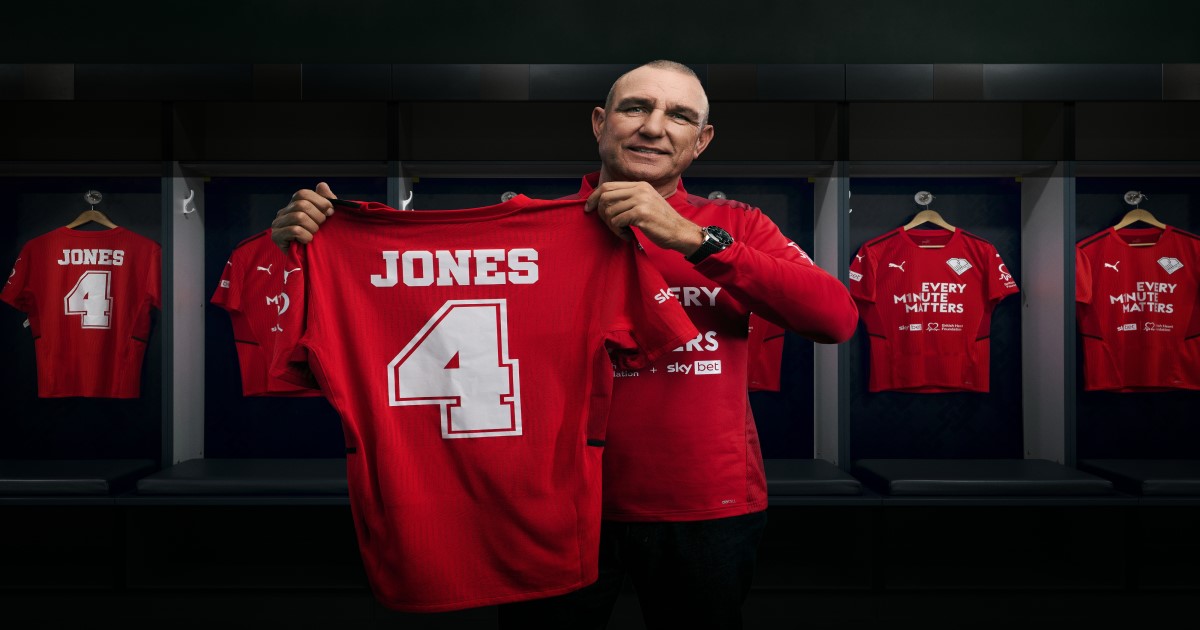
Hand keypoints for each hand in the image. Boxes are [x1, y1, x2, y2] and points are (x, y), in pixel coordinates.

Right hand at [271, 182, 335, 251]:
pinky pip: (295, 230)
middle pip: (302, 205)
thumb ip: (326, 201)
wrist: (314, 261)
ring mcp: (277, 224)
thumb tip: (322, 185)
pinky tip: (307, 242)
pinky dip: (306, 236)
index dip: (320, 202)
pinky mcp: (276, 237)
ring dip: (313, 228)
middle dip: (318, 217)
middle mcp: (283, 212)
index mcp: (294, 204)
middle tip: (321, 227)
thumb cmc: (321, 237)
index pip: (303, 194)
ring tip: (315, 235)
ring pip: (299, 217)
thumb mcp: (327, 217)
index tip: (331, 213)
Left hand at [584, 181, 703, 254]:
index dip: (594, 197)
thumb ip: (628, 199)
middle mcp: (640, 189)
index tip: (588, 208)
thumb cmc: (661, 222)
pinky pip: (617, 221)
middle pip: (605, 196)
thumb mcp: (646, 203)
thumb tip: (602, 201)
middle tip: (611, 226)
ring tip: (623, 232)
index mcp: (639, 185)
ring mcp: (641, 200)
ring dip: (612, 226)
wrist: (680, 232)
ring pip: (609, 211)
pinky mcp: (641, 213)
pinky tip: (628, 236)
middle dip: (602, 214)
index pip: (607, 186)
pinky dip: (619, 232)